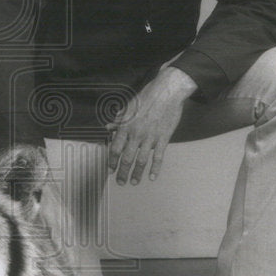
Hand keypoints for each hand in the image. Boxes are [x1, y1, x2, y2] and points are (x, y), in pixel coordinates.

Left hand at [106, 67, 196, 184]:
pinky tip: (152, 177)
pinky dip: (155, 168)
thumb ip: (118, 119)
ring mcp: (150, 137)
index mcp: (126, 126)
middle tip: (120, 182)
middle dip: (122, 172)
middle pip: (126, 158)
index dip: (111, 161)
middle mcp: (136, 134)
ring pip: (141, 160)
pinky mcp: (163, 138)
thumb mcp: (128, 106)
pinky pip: (158, 156)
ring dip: (136, 173)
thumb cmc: (147, 97)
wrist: (166, 92)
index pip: (115, 148)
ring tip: (133, 182)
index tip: (110, 170)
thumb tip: (108, 127)